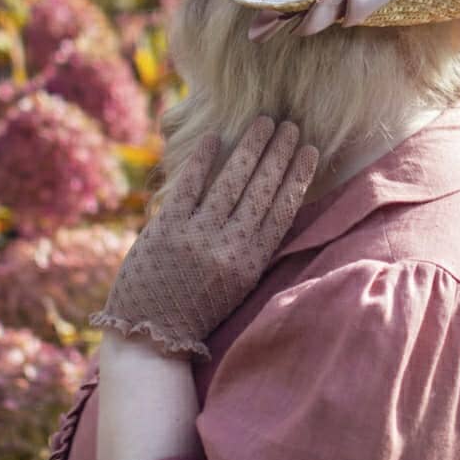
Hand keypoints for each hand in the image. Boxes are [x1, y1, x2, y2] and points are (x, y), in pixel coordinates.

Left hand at [90, 116, 318, 358]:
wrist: (148, 338)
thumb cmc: (193, 309)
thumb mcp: (235, 286)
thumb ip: (250, 249)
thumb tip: (269, 204)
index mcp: (250, 264)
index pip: (282, 211)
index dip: (298, 177)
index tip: (310, 151)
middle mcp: (228, 248)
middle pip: (262, 190)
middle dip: (279, 153)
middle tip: (291, 124)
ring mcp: (196, 237)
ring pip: (231, 182)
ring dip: (250, 147)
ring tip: (264, 121)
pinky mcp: (166, 230)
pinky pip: (189, 186)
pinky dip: (203, 159)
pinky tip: (214, 136)